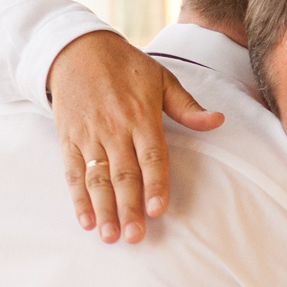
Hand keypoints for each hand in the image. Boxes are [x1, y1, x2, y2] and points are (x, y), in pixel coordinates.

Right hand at [49, 30, 224, 243]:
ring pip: (96, 178)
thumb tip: (217, 121)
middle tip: (135, 237)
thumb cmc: (125, 66)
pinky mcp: (68, 138)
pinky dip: (78, 197)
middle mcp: (114, 128)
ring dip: (103, 209)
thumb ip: (187, 107)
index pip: (151, 157)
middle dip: (129, 208)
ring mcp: (89, 135)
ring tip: (110, 236)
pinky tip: (85, 220)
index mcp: (141, 116)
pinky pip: (72, 171)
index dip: (154, 185)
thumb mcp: (161, 78)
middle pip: (123, 174)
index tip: (157, 211)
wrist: (76, 48)